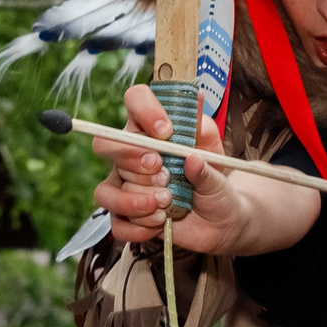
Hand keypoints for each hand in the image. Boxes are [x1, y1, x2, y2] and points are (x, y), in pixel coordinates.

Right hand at [92, 89, 247, 254]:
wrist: (221, 217)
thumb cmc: (213, 176)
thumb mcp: (215, 152)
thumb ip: (204, 133)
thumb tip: (198, 105)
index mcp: (151, 128)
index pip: (134, 100)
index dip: (144, 111)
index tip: (165, 131)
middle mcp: (131, 154)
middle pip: (106, 145)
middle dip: (132, 159)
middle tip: (163, 173)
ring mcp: (124, 186)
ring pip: (106, 190)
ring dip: (135, 199)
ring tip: (166, 202)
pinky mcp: (127, 216)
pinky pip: (116, 223)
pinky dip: (137, 226)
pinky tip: (159, 223)